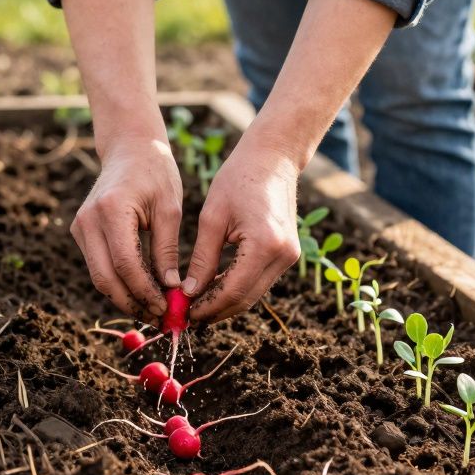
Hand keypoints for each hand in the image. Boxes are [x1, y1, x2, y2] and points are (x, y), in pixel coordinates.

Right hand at [71, 137, 181, 319]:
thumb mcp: (169, 208)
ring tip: (153, 311)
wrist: (129, 148)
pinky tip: (141, 293)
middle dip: (132, 303)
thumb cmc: (155, 172)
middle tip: (159, 319)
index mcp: (111, 209)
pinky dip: (118, 283)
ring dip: (124, 298)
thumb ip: (167, 249)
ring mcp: (80, 227)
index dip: (145, 291)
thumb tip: (170, 289)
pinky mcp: (80, 232)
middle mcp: (88, 220)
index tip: (167, 307)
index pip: (125, 263)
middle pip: (105, 278)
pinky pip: (98, 266)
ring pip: (99, 277)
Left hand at [183, 140, 301, 323]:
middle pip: (246, 298)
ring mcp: (290, 255)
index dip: (207, 306)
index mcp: (264, 243)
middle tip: (187, 315)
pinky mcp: (288, 253)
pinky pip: (260, 280)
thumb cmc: (238, 179)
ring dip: (226, 302)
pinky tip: (214, 289)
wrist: (273, 158)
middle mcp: (283, 254)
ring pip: (254, 293)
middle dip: (215, 310)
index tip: (184, 313)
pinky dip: (237, 288)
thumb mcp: (212, 218)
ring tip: (195, 305)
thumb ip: (202, 259)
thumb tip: (189, 293)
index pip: (233, 290)